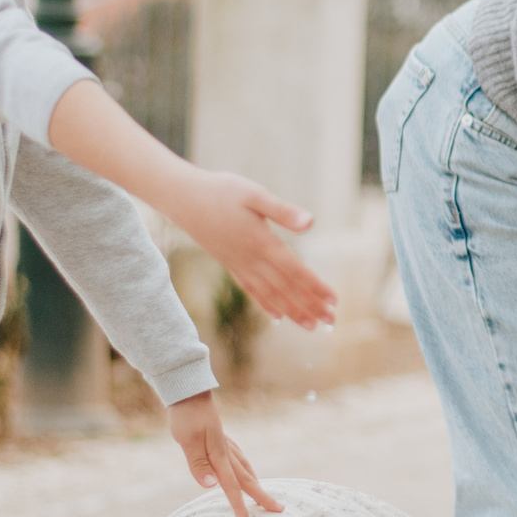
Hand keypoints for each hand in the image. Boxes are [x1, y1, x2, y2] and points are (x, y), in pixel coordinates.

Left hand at [168, 391, 280, 516]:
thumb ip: (199, 464)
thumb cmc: (186, 416)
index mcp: (219, 456)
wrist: (188, 390)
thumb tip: (212, 487)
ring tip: (263, 494)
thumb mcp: (187, 441)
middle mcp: (226, 452)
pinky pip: (238, 458)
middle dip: (262, 497)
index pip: (232, 487)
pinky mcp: (220, 438)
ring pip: (245, 468)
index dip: (239, 507)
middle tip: (279, 510)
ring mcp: (225, 444)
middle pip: (247, 479)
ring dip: (255, 483)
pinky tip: (243, 468)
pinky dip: (245, 468)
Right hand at [170, 170, 338, 329]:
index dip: (315, 287)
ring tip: (312, 326)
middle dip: (310, 306)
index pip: (295, 271)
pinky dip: (266, 304)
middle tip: (331, 321)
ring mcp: (239, 265)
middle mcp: (251, 260)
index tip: (334, 301)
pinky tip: (278, 316)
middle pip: (286, 289)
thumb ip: (283, 211)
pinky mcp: (229, 264)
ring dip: (293, 311)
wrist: (183, 198)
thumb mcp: (254, 194)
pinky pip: (251, 290)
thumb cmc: (221, 191)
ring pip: (270, 294)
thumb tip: (311, 223)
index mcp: (262, 243)